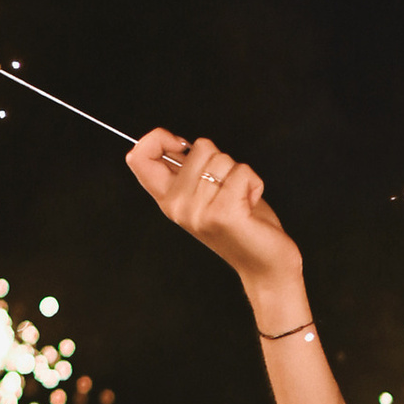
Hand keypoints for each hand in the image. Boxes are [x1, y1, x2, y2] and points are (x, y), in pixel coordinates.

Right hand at [127, 130, 307, 321]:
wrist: (264, 264)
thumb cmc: (242, 225)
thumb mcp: (205, 195)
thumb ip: (188, 171)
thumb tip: (177, 143)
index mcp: (168, 200)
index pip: (138, 158)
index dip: (157, 139)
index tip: (180, 144)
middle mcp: (177, 207)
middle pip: (199, 147)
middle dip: (221, 160)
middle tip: (227, 190)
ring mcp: (198, 212)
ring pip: (223, 159)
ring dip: (239, 174)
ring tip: (240, 199)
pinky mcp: (223, 214)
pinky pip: (241, 172)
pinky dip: (254, 183)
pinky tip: (250, 204)